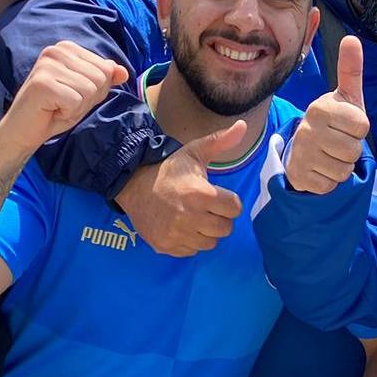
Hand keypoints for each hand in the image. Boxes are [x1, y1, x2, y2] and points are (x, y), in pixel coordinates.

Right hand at [0, 41, 130, 150]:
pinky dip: (68, 113)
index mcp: (67, 48)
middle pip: (100, 78)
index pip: (106, 68)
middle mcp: (56, 50)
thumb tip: (124, 72)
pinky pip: (76, 101)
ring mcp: (47, 65)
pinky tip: (51, 111)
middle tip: (64, 103)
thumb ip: (104, 79)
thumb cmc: (54, 111)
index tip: (71, 95)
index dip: (95, 90)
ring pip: (90, 90)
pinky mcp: (43, 83)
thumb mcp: (85, 93)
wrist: (23, 132)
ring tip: (58, 107)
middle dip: (87, 99)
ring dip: (77, 107)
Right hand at [114, 121, 248, 256]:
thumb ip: (220, 142)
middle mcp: (189, 217)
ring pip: (210, 242)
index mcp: (199, 194)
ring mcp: (176, 234)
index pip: (235, 208)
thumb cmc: (169, 170)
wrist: (133, 186)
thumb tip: (243, 125)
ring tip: (195, 217)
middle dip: (219, 217)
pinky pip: (192, 251)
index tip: (217, 196)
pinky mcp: (166, 246)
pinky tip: (182, 227)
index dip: (229, 201)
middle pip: (225, 228)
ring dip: (206, 231)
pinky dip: (190, 241)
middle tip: (206, 208)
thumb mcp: (194, 152)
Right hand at [284, 36, 368, 193]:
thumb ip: (351, 70)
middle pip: (353, 150)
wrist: (304, 151)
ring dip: (341, 167)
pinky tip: (320, 169)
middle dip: (351, 151)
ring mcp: (300, 153)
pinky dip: (329, 182)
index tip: (346, 126)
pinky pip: (330, 186)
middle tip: (337, 143)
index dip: (359, 130)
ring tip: (329, 156)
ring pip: (343, 170)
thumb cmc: (334, 123)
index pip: (362, 126)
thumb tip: (352, 38)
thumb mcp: (346, 98)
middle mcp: (307, 128)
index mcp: (321, 107)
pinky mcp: (298, 177)